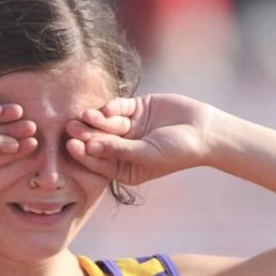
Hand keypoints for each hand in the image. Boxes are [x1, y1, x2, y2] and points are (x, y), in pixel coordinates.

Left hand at [64, 94, 218, 184]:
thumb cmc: (178, 151)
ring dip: (96, 120)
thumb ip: (119, 149)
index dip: (84, 154)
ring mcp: (130, 128)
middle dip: (85, 135)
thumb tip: (89, 146)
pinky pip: (119, 107)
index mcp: (125, 168)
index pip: (99, 162)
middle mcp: (124, 148)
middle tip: (70, 127)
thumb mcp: (147, 154)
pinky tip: (107, 109)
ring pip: (106, 123)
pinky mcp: (137, 109)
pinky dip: (112, 107)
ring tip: (84, 115)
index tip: (72, 145)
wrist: (205, 131)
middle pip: (99, 141)